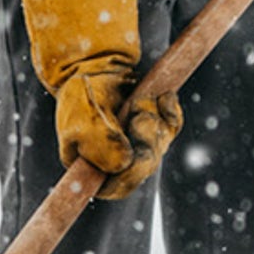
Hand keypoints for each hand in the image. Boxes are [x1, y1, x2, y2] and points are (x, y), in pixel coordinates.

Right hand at [19, 0, 182, 198]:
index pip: (116, 187)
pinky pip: (172, 127)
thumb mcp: (81, 118)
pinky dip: (171, 111)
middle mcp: (118, 162)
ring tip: (140, 100)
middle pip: (145, 167)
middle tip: (139, 114)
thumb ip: (100, 143)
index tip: (134, 160)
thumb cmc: (81, 94)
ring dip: (155, 120)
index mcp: (94, 168)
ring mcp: (138, 145)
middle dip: (147, 140)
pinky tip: (164, 97)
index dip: (129, 178)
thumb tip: (124, 163)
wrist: (94, 66)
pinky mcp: (154, 126)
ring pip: (161, 145)